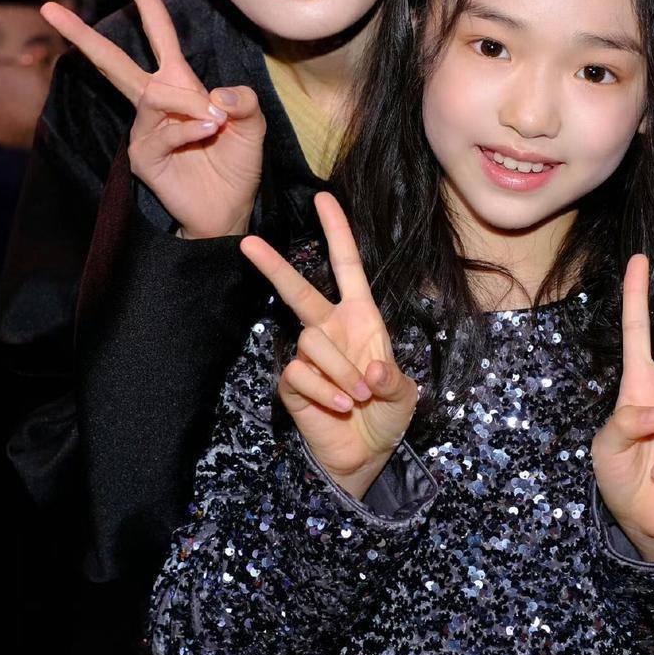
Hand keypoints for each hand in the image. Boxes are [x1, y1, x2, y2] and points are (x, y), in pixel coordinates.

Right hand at [40, 0, 264, 237]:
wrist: (228, 211)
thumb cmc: (236, 164)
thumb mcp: (253, 125)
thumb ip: (245, 102)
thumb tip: (215, 94)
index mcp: (179, 83)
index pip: (156, 32)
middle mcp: (155, 101)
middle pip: (114, 62)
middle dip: (81, 35)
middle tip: (49, 9)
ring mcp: (144, 129)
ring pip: (155, 97)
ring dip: (188, 104)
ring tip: (215, 122)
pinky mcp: (141, 156)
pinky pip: (163, 131)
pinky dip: (189, 129)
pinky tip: (207, 132)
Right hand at [239, 191, 419, 499]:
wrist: (365, 456)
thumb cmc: (387, 416)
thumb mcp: (405, 395)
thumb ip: (392, 379)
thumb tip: (370, 369)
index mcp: (362, 318)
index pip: (347, 267)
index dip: (337, 232)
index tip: (323, 198)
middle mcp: (331, 329)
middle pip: (299, 290)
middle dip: (274, 267)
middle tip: (248, 244)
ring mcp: (309, 355)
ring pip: (311, 341)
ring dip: (339, 371)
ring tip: (356, 396)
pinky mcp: (292, 383)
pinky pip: (299, 373)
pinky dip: (324, 391)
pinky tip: (339, 407)